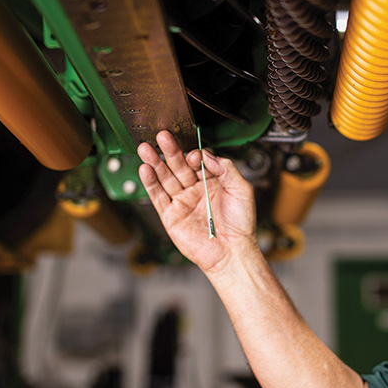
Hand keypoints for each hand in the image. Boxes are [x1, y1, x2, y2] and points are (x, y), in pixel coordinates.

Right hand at [137, 130, 257, 273]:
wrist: (232, 251)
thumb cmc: (241, 224)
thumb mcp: (242, 189)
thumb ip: (227, 168)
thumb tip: (208, 155)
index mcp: (213, 182)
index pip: (198, 161)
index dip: (194, 155)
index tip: (195, 154)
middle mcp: (196, 190)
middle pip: (178, 166)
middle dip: (170, 151)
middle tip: (162, 136)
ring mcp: (182, 202)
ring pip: (165, 178)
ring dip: (155, 162)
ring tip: (146, 148)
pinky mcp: (171, 215)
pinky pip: (158, 196)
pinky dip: (150, 183)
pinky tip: (145, 169)